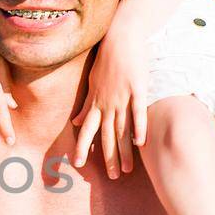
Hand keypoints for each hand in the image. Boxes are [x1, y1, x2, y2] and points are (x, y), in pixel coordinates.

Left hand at [74, 25, 147, 176]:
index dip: (83, 147)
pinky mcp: (138, 89)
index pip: (87, 129)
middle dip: (108, 157)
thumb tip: (74, 122)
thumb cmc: (107, 60)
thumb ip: (85, 105)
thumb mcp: (92, 83)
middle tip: (110, 177)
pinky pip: (138, 111)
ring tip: (126, 170)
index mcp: (96, 102)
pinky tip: (140, 143)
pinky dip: (139, 127)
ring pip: (122, 129)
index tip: (78, 164)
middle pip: (106, 135)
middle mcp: (107, 103)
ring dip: (124, 151)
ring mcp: (123, 96)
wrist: (121, 37)